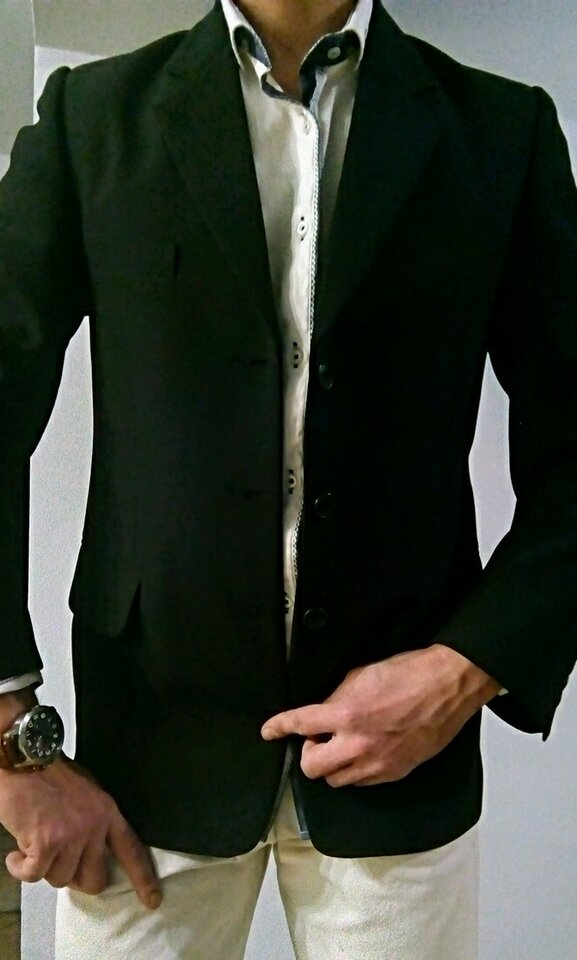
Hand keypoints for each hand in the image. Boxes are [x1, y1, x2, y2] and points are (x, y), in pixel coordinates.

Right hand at [0, 755, 161, 908]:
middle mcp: (94, 827)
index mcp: (108, 812)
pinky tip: (16, 854)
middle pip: (94, 879)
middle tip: (59, 864)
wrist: (24, 759)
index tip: (152, 899)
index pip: (131, 850)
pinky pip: (34, 875)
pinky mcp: (45, 844)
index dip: (143, 878)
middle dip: (76, 880)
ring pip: (60, 879)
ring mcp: (71, 836)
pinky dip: (20, 868)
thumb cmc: (51, 774)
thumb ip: (94, 820)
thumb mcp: (87, 792)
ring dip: (43, 868)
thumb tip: (91, 852)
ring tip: (34, 844)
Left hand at [261, 644, 501, 786]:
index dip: (279, 727)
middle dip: (309, 753)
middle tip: (318, 738)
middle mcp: (358, 745)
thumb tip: (324, 711)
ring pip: (336, 780)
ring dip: (333, 764)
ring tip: (343, 745)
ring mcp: (377, 764)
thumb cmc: (409, 674)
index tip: (269, 731)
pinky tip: (364, 751)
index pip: (300, 725)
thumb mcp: (361, 675)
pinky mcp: (394, 773)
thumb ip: (337, 698)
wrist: (447, 686)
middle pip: (312, 768)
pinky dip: (356, 770)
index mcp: (346, 714)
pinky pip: (362, 782)